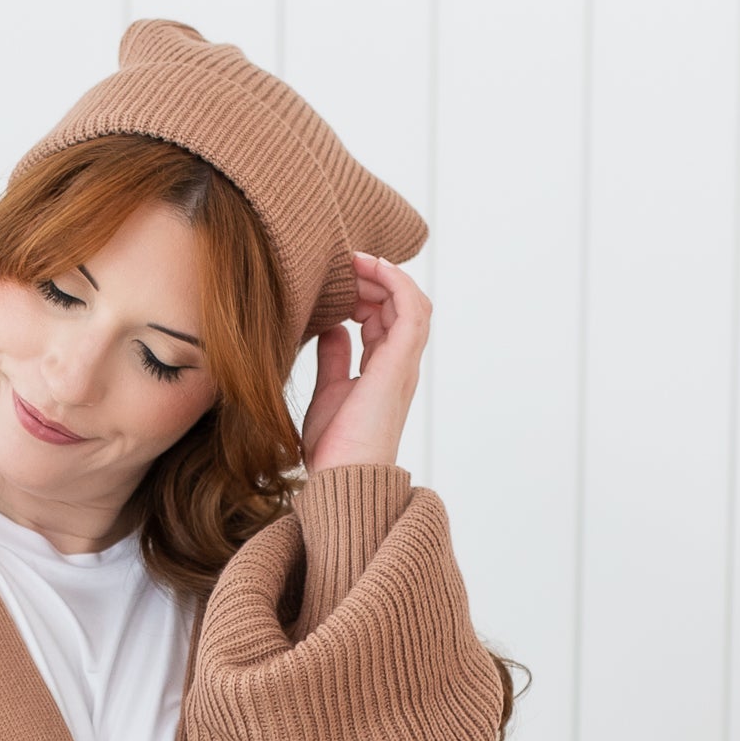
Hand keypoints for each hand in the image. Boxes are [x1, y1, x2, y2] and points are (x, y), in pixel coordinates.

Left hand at [300, 249, 431, 474]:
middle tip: (342, 263)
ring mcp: (403, 365)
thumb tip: (333, 329)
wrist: (342, 479)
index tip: (338, 279)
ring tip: (354, 261)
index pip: (387, 319)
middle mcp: (400, 366)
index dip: (366, 293)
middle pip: (400, 306)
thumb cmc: (334, 450)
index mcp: (385, 373)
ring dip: (384, 275)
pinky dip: (394, 280)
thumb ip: (334, 360)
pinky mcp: (399, 363)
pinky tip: (369, 266)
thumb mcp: (328, 392)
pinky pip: (410, 308)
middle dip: (374, 279)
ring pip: (410, 302)